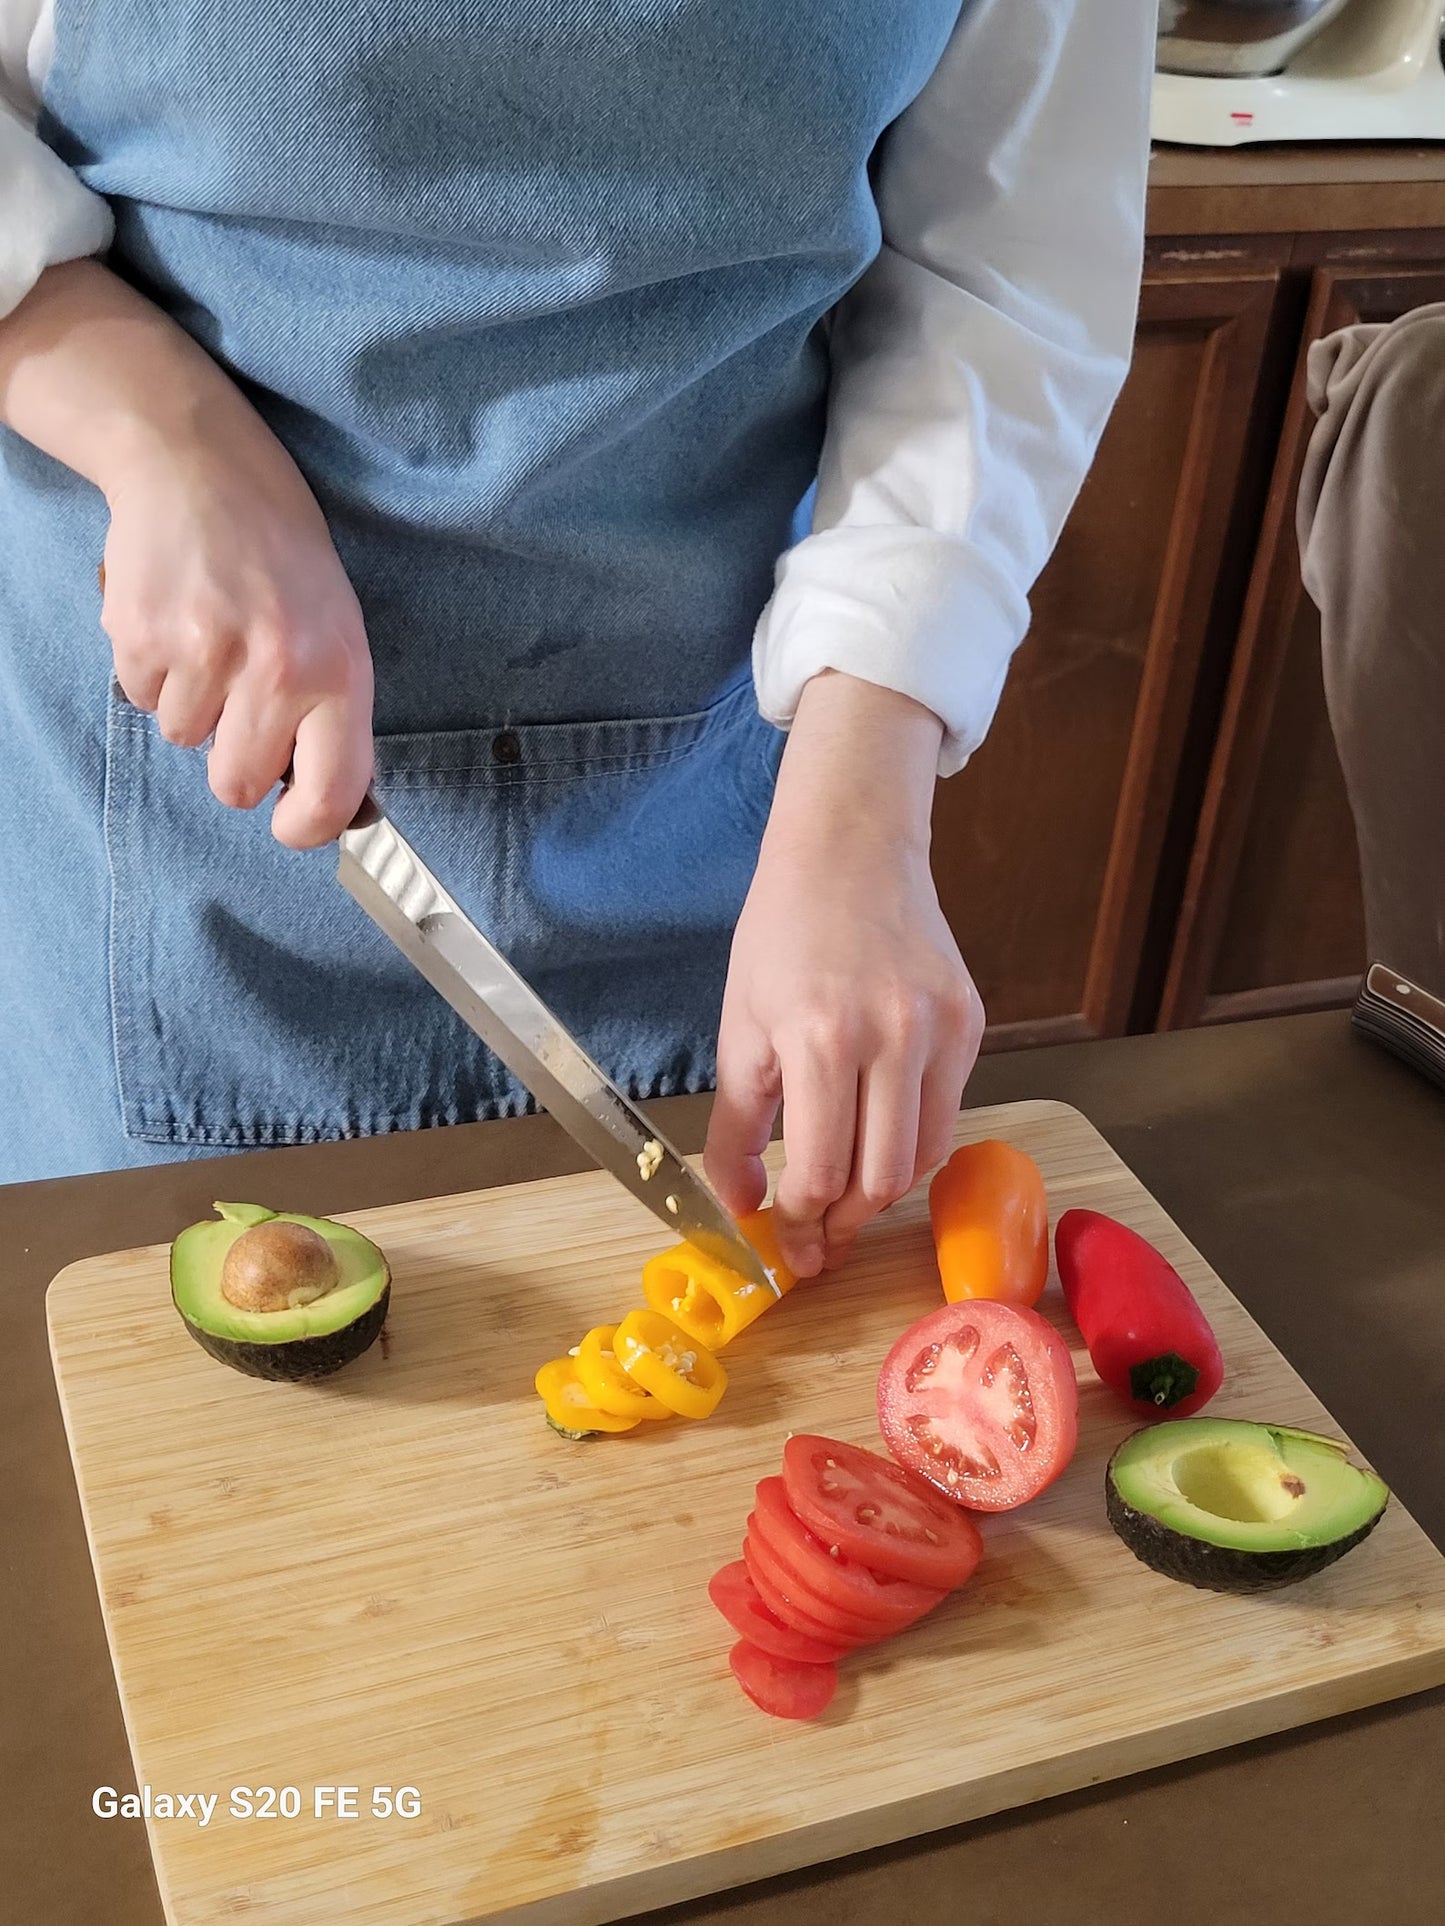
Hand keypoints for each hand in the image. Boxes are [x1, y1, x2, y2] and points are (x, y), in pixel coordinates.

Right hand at [101, 428, 372, 847]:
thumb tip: (320, 798)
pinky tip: (177, 621)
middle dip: (235, 761)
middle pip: (237, 785)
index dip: (306, 827)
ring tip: (212, 640)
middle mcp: (275, 669)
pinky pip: (143, 698)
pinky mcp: (141, 636)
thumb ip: (332, 712)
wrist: (202, 468)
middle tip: (242, 706)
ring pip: (185, 740)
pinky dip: (156, 672)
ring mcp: (203, 653)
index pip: (330, 793)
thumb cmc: (281, 556)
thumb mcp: (337, 627)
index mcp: (337, 672)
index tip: (291, 825)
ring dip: (194, 705)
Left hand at [705, 672, 983, 1277]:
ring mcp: (941, 1029)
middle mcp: (892, 1035)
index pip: (822, 1171)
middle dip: (845, 1223)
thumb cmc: (782, 935)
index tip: (787, 1242)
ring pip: (923, 1157)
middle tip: (818, 1238)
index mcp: (820, 1037)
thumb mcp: (739, 1029)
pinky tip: (877, 1136)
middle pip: (881, 1179)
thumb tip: (743, 1206)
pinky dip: (911, 1142)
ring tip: (845, 1198)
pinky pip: (947, 1112)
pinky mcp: (971, 1023)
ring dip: (882, 1191)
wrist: (850, 852)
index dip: (801, 1222)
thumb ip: (738, 1127)